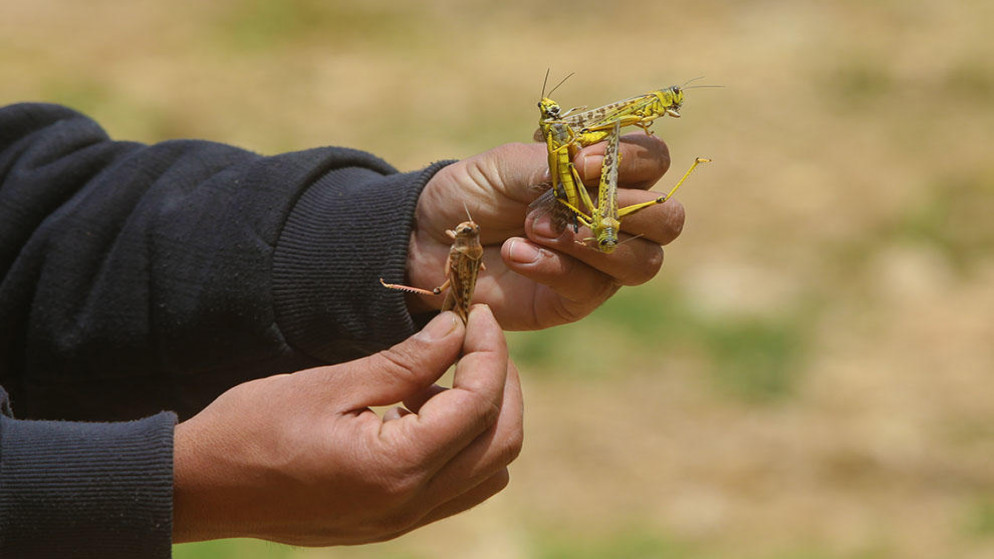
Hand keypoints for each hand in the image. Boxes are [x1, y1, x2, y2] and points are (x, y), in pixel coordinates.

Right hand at [172, 306, 521, 545]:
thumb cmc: (251, 429)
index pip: (480, 404)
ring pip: (488, 469)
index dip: (490, 350)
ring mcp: (403, 520)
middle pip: (502, 442)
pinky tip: (421, 408)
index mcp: (397, 468)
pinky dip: (460, 443)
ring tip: (445, 374)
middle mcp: (411, 504)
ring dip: (485, 416)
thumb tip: (457, 329)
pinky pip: (456, 485)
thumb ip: (404, 361)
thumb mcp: (329, 384)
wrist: (200, 489)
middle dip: (502, 382)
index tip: (477, 312)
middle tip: (475, 337)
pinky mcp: (391, 521)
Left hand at [408, 134, 684, 329]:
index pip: (654, 160)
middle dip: (628, 210)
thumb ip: (555, 165)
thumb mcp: (509, 164)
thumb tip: (592, 172)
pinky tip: (517, 253)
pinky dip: (554, 266)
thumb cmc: (475, 190)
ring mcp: (600, 264)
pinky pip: (590, 287)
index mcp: (606, 174)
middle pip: (669, 219)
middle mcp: (615, 219)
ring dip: (594, 243)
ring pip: (644, 262)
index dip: (633, 159)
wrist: (427, 236)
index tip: (581, 162)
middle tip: (568, 201)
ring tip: (536, 229)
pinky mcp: (575, 299)